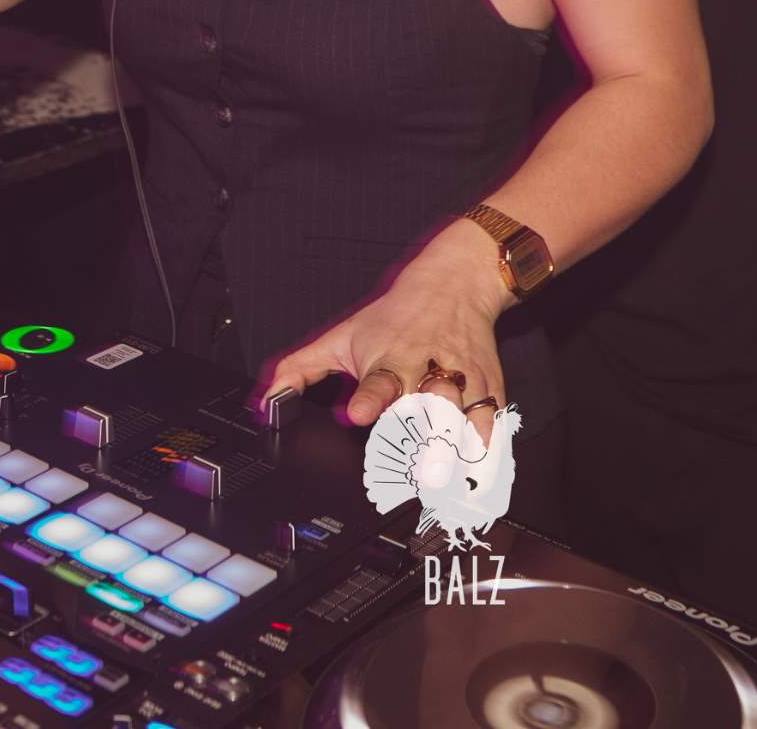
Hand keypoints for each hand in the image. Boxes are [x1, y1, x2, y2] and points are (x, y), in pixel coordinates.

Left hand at [257, 231, 509, 446]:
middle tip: (417, 468)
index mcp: (389, 360)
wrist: (454, 283)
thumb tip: (266, 400)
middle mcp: (425, 372)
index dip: (369, 398)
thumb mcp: (342, 336)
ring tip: (446, 474)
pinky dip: (487, 441)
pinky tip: (480, 463)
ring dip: (453, 444)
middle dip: (422, 435)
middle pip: (426, 404)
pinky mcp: (486, 386)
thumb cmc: (394, 316)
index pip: (379, 381)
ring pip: (461, 412)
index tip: (359, 411)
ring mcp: (459, 380)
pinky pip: (490, 417)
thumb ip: (301, 370)